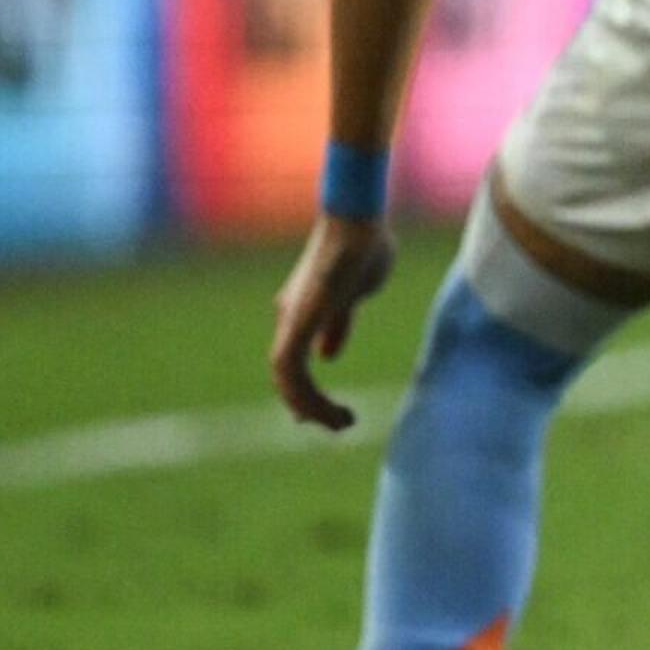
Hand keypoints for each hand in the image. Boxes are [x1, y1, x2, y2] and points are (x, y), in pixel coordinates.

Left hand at [268, 214, 397, 431]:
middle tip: (337, 425)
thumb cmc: (362, 249)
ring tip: (342, 423)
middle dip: (309, 406)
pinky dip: (309, 396)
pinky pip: (292, 372)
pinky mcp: (298, 324)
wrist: (357, 224)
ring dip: (312, 407)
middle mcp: (289, 317)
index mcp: (301, 311)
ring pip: (287, 379)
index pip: (292, 361)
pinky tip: (332, 409)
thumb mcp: (355, 295)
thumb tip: (327, 356)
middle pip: (286, 375)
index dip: (304, 390)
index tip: (323, 413)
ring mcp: (291, 321)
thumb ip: (338, 324)